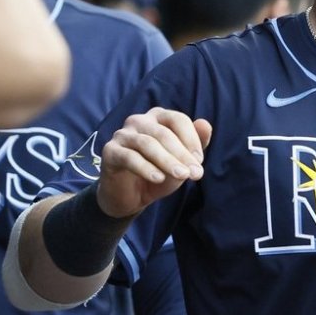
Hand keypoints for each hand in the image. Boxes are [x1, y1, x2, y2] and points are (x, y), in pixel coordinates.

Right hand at [96, 107, 211, 218]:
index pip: (178, 119)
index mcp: (158, 117)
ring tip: (181, 176)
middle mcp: (139, 120)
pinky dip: (146, 168)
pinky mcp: (110, 151)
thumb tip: (205, 123)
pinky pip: (129, 157)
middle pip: (163, 133)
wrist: (130, 196)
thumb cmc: (159, 172)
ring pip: (147, 144)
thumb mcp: (181, 161)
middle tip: (195, 174)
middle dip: (182, 154)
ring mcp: (122, 134)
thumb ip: (196, 143)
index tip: (199, 161)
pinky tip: (158, 179)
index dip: (191, 139)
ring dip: (167, 161)